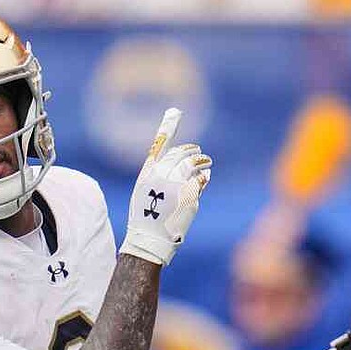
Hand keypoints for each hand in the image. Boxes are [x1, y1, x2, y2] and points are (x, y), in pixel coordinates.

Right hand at [119, 108, 211, 264]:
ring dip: (201, 160)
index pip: (159, 144)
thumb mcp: (144, 192)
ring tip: (206, 161)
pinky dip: (204, 175)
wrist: (150, 238)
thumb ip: (158, 175)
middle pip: (180, 154)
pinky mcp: (189, 194)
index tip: (174, 111)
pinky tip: (206, 174)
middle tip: (197, 151)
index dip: (167, 126)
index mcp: (147, 173)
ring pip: (193, 163)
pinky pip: (201, 178)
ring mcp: (175, 184)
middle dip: (191, 150)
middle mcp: (160, 175)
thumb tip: (178, 162)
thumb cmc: (146, 218)